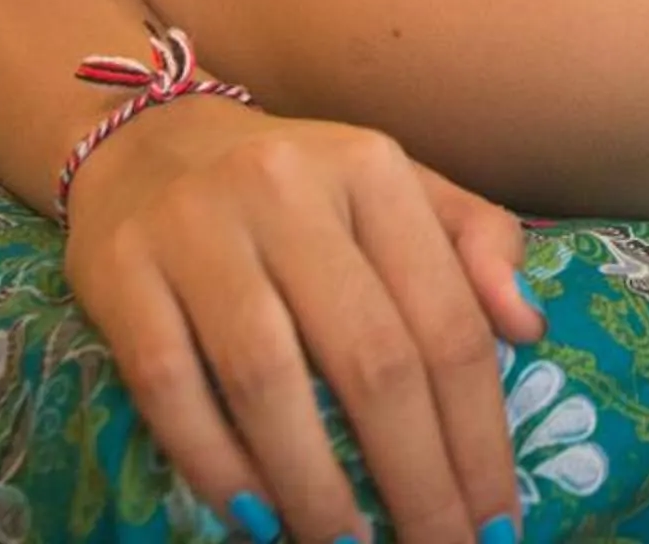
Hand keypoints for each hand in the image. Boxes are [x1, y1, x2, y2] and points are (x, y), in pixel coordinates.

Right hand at [62, 100, 546, 542]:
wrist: (147, 141)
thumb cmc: (299, 188)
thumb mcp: (396, 188)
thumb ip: (476, 243)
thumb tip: (527, 328)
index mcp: (372, 170)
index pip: (446, 321)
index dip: (479, 434)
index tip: (499, 519)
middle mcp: (286, 188)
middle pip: (370, 358)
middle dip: (415, 478)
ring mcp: (196, 227)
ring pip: (266, 378)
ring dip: (315, 485)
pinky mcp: (121, 270)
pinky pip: (169, 384)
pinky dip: (214, 462)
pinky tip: (256, 518)